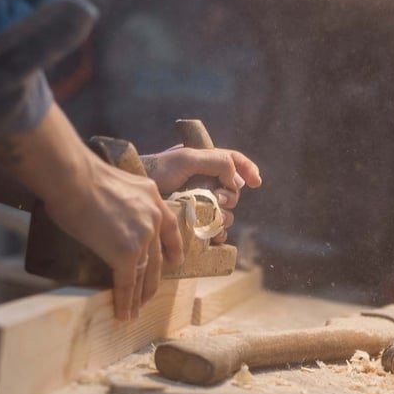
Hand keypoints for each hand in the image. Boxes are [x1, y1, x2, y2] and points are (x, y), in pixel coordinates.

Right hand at [0, 105, 183, 320]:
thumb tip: (106, 212)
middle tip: (147, 296)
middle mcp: (153, 217)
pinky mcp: (125, 254)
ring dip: (139, 296)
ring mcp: (142, 237)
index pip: (170, 227)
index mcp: (152, 197)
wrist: (74, 178)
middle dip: (152, 280)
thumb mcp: (116, 181)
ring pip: (144, 274)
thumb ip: (122, 200)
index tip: (175, 261)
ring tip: (134, 312)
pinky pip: (128, 283)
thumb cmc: (80, 176)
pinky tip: (123, 314)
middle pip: (157, 257)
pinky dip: (125, 302)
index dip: (173, 248)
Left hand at [141, 146, 261, 242]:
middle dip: (230, 196)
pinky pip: (214, 231)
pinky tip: (215, 235)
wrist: (136, 196)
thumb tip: (236, 181)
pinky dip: (218, 234)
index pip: (234, 162)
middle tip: (217, 199)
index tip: (256, 183)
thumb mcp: (187, 159)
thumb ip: (216, 162)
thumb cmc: (157, 171)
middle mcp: (204, 182)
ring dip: (225, 216)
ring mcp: (199, 203)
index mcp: (204, 162)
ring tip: (214, 217)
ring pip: (226, 213)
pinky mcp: (193, 222)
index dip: (248, 170)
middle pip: (233, 191)